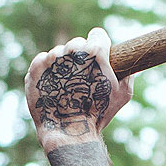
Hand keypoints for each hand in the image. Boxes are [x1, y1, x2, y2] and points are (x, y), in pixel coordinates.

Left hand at [24, 27, 131, 149]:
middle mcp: (72, 50)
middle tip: (83, 76)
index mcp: (94, 52)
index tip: (98, 56)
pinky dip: (48, 70)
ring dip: (64, 63)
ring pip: (60, 52)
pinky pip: (43, 60)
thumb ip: (128, 73)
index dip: (100, 45)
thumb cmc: (98, 114)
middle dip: (81, 56)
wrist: (68, 131)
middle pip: (78, 43)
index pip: (97, 34)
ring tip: (67, 85)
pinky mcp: (36, 68)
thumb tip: (129, 65)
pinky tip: (55, 85)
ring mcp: (52, 58)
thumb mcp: (123, 94)